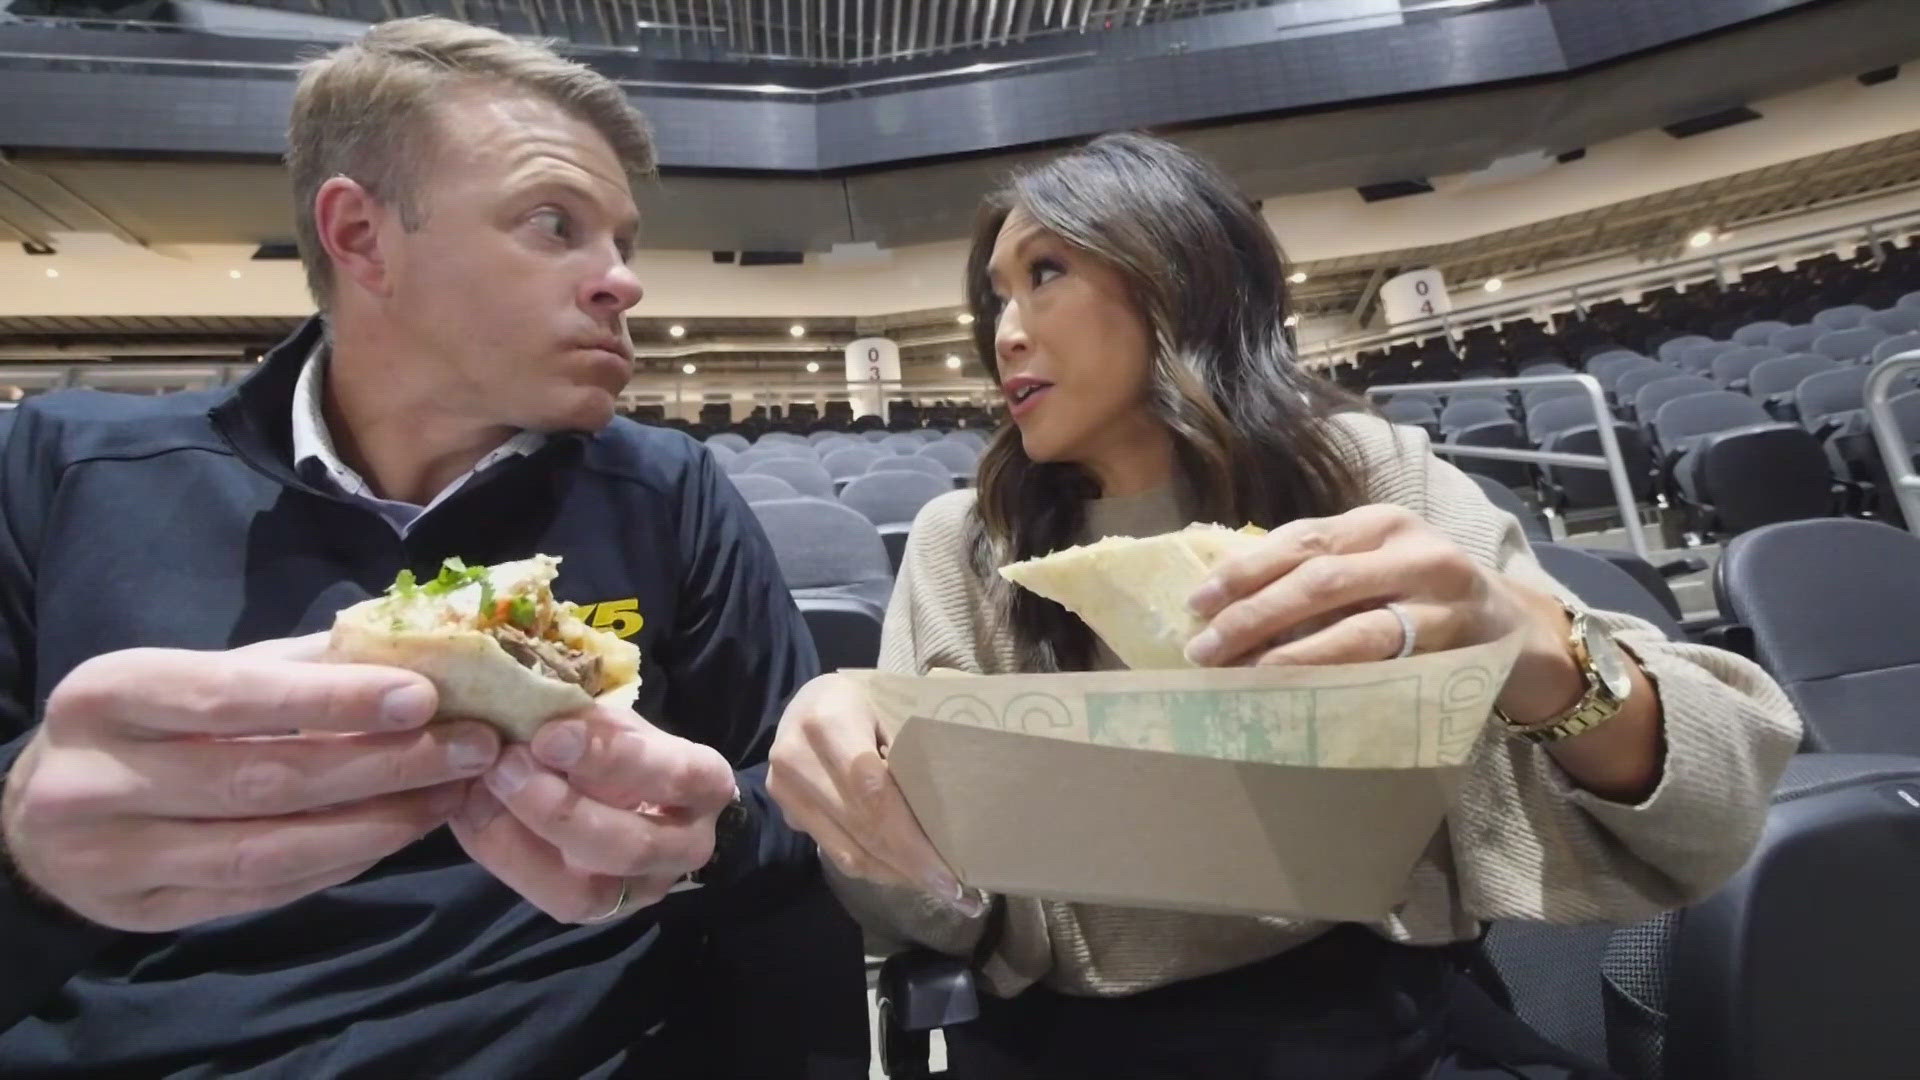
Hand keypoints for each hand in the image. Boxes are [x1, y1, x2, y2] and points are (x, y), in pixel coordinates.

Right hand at [0, 635, 497, 931]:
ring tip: (451, 792)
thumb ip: (292, 665)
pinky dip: (342, 861)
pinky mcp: (146, 915)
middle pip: (263, 778)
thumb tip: (413, 644)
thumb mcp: (193, 676)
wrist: (40, 816)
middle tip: (471, 746)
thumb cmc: (143, 724)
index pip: (233, 697)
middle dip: (383, 765)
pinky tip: (400, 831)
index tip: (426, 696)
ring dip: (378, 823)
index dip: (333, 701)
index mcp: (110, 696)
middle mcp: (98, 781)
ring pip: (270, 849)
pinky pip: (265, 891)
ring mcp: (116, 859)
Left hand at [450, 707, 735, 923]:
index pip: (674, 775)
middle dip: (559, 809)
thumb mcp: (621, 725)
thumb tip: (524, 699)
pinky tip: (470, 811)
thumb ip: (588, 723)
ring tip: (480, 790)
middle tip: (504, 766)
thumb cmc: (631, 752)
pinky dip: (500, 853)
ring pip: (586, 891)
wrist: (647, 805)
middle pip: (629, 846)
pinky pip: (544, 895)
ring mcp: (639, 891)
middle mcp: (685, 848)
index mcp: (704, 785)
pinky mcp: (593, 911)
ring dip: (522, 839)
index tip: (550, 734)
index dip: (610, 757)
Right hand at [767, 674, 978, 912]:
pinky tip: (904, 871)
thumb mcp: (892, 705)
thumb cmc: (865, 698)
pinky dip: (874, 866)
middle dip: (912, 869)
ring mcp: (785, 791)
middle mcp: (797, 761)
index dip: (911, 842)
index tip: (949, 875)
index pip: (874, 794)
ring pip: (847, 852)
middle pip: (863, 830)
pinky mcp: (786, 812)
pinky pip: (835, 851)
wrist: (806, 699)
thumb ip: (913, 747)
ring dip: (895, 875)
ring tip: (937, 888)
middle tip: (956, 894)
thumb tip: (959, 811)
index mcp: (829, 723)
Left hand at [1184, 505, 1582, 716]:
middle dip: (1252, 615)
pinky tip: (1295, 694)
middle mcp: (1412, 550)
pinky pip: (1382, 667)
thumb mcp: (1377, 564)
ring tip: (1240, 676)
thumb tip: (1224, 602)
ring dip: (1287, 655)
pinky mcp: (1453, 648)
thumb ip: (1320, 570)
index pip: (1301, 539)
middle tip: (1204, 649)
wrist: (1513, 631)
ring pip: (1352, 627)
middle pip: (1318, 578)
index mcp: (1381, 522)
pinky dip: (1332, 680)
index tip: (1197, 602)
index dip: (1244, 570)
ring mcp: (1438, 600)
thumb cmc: (1421, 596)